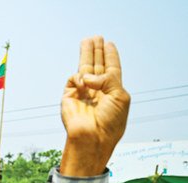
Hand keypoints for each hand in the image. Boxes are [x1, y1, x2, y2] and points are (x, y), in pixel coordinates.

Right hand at [60, 36, 130, 176]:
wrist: (92, 138)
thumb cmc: (110, 121)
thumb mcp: (120, 96)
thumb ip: (108, 79)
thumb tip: (87, 76)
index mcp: (112, 91)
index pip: (111, 69)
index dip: (110, 56)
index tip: (109, 44)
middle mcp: (97, 90)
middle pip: (96, 66)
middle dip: (96, 51)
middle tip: (96, 38)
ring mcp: (83, 93)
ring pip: (84, 68)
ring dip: (86, 54)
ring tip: (88, 40)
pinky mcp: (69, 96)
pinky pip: (74, 79)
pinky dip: (80, 78)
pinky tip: (85, 83)